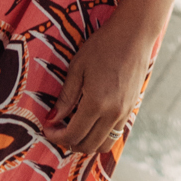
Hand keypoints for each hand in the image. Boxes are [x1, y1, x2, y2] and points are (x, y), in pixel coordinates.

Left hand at [42, 16, 154, 155]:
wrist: (134, 34)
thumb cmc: (103, 46)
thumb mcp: (78, 67)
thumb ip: (66, 97)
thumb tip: (53, 118)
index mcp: (96, 103)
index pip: (73, 134)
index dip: (56, 136)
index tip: (47, 129)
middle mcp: (112, 114)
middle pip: (88, 145)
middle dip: (69, 143)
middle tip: (57, 130)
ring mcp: (124, 113)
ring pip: (103, 145)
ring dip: (86, 143)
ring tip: (74, 130)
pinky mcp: (131, 109)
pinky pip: (115, 134)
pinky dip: (100, 136)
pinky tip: (91, 122)